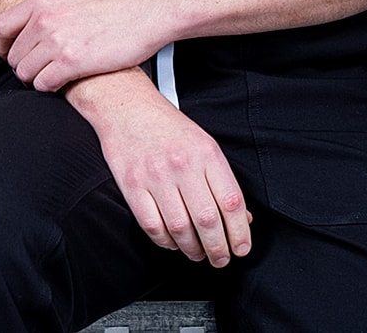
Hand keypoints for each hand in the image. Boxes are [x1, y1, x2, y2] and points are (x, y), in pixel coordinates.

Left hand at [0, 0, 169, 92]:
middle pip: (14, 54)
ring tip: (50, 77)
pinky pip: (44, 84)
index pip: (2, 26)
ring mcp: (57, 42)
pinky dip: (50, 88)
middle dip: (23, 65)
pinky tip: (63, 82)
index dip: (2, 44)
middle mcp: (45, 20)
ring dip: (35, 78)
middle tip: (38, 68)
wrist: (146, 13)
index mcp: (43, 0)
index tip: (10, 52)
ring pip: (25, 72)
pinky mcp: (72, 63)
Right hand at [68, 70, 251, 265]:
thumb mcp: (203, 144)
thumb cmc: (167, 126)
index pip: (231, 201)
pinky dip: (166, 242)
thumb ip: (222, 180)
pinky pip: (152, 226)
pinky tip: (173, 242)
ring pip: (180, 228)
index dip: (240, 232)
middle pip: (207, 220)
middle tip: (221, 259)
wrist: (125, 106)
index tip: (241, 248)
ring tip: (198, 254)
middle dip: (218, 249)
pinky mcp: (132, 186)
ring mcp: (155, 176)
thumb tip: (241, 218)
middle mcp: (182, 164)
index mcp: (206, 152)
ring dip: (193, 250)